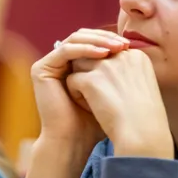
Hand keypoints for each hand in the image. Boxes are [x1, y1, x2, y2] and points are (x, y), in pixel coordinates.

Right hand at [30, 29, 128, 154]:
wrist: (75, 140)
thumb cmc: (95, 120)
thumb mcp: (110, 88)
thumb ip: (116, 69)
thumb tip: (136, 49)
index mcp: (73, 64)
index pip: (92, 41)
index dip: (110, 40)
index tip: (130, 45)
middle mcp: (59, 62)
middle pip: (83, 37)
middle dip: (105, 38)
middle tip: (123, 43)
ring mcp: (49, 65)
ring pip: (75, 40)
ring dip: (98, 41)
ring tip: (116, 47)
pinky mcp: (41, 69)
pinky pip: (66, 51)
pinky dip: (85, 49)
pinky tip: (103, 54)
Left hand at [66, 48, 173, 158]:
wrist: (143, 134)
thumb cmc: (144, 117)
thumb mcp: (142, 86)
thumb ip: (125, 72)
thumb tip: (102, 70)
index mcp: (137, 56)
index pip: (110, 53)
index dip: (107, 73)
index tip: (117, 93)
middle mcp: (122, 55)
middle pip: (94, 56)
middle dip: (92, 74)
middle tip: (103, 97)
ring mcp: (106, 66)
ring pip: (80, 65)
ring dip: (83, 82)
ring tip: (96, 102)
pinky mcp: (91, 79)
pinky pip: (72, 80)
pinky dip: (77, 95)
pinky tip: (91, 108)